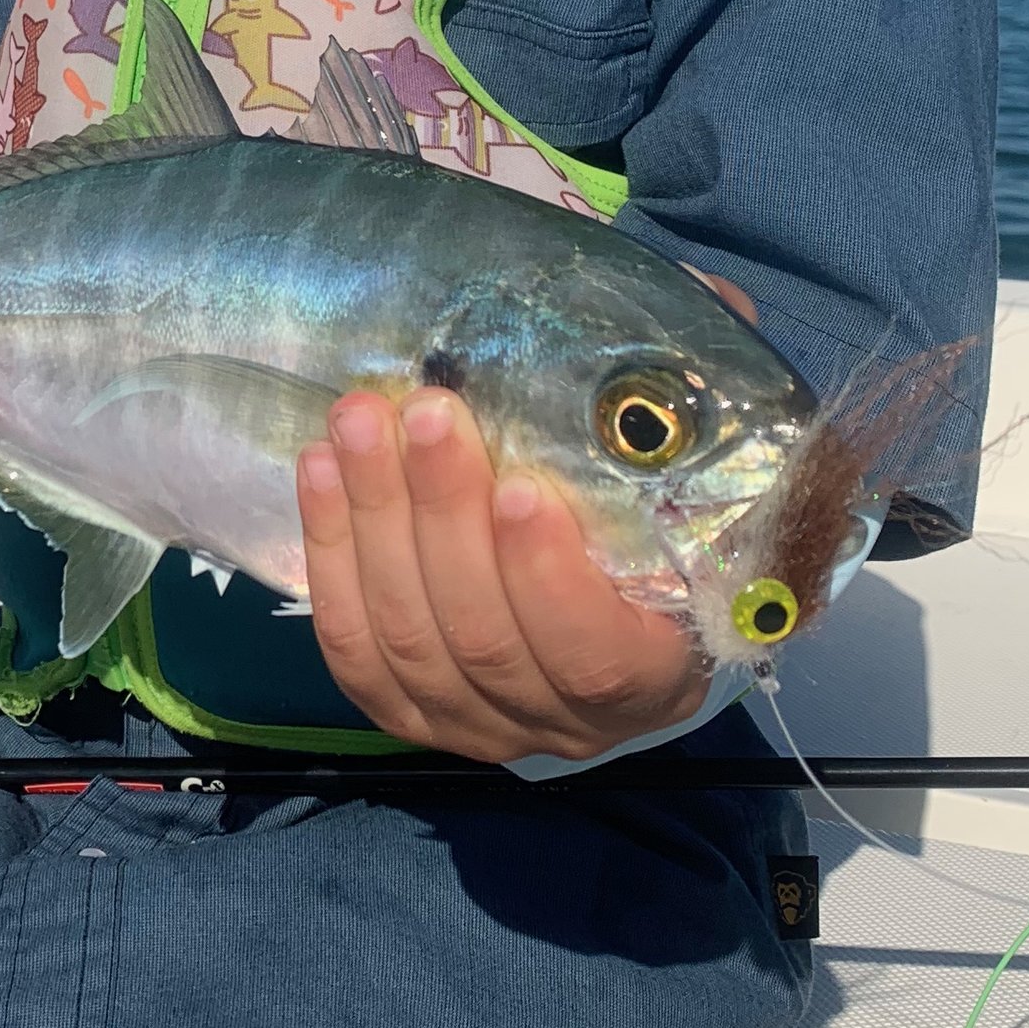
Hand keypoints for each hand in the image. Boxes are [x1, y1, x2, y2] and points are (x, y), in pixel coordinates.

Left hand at [296, 389, 707, 761]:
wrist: (603, 605)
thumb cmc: (656, 522)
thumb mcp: (701, 466)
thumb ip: (706, 398)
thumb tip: (709, 303)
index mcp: (657, 674)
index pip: (595, 655)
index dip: (548, 577)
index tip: (522, 486)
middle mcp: (566, 722)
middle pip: (484, 635)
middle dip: (443, 515)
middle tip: (424, 410)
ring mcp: (477, 724)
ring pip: (409, 638)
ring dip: (376, 520)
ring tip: (358, 421)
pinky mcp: (405, 711)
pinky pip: (352, 648)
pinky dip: (332, 556)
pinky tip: (320, 472)